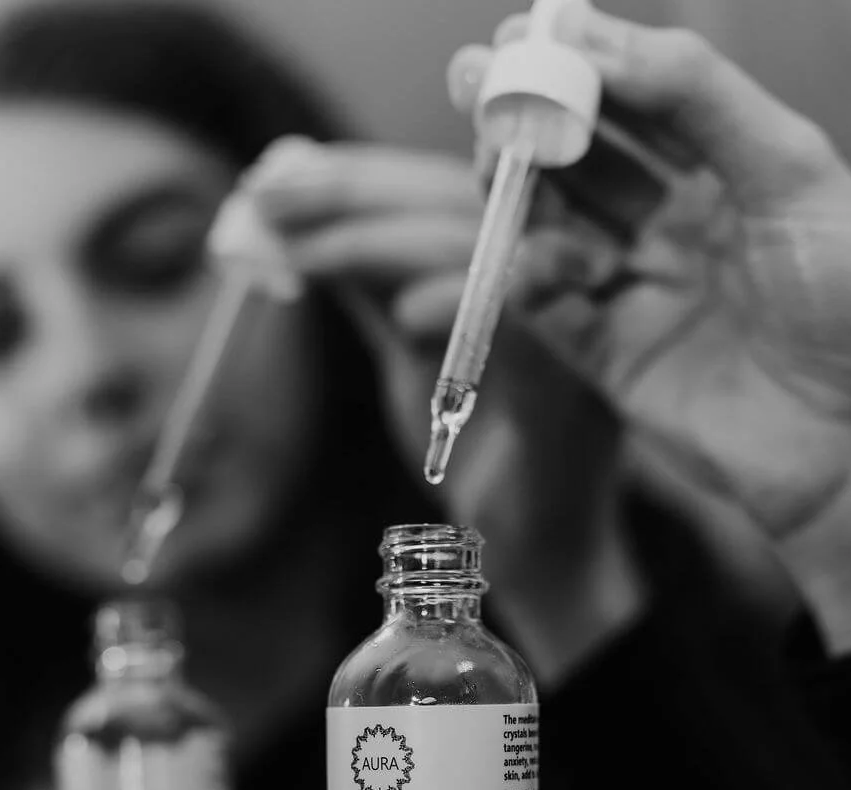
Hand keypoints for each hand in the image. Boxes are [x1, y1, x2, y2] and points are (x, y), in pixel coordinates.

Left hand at [247, 138, 643, 681]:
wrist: (538, 555)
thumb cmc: (484, 455)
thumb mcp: (413, 355)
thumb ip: (373, 288)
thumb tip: (298, 220)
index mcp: (538, 262)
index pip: (449, 189)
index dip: (366, 173)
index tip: (281, 174)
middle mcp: (575, 284)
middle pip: (464, 202)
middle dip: (355, 192)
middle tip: (267, 194)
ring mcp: (582, 336)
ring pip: (481, 248)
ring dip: (378, 241)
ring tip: (298, 250)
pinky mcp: (575, 395)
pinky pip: (515, 327)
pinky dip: (452, 308)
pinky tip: (397, 315)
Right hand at [451, 6, 850, 651]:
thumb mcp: (792, 168)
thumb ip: (696, 94)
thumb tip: (596, 38)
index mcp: (732, 170)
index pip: (638, 98)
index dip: (580, 61)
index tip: (525, 33)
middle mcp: (682, 227)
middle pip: (582, 157)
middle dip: (526, 116)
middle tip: (473, 83)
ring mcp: (645, 294)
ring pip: (554, 227)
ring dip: (516, 189)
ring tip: (495, 162)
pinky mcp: (615, 363)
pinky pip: (548, 311)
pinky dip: (530, 277)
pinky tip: (542, 261)